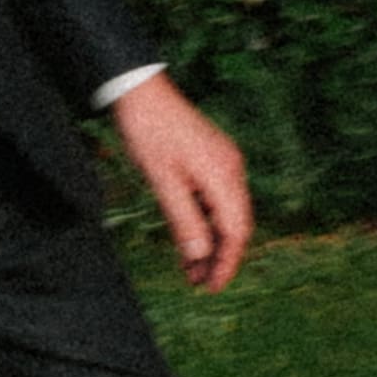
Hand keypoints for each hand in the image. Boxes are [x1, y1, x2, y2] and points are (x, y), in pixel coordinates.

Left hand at [109, 72, 252, 291]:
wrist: (140, 89)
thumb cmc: (148, 132)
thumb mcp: (163, 182)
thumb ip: (184, 222)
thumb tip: (201, 257)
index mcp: (224, 175)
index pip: (236, 231)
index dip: (226, 263)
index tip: (211, 288)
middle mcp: (232, 169)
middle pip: (236, 225)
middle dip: (220, 257)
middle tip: (199, 283)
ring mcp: (224, 162)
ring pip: (227, 213)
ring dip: (212, 241)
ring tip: (190, 268)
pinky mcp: (213, 157)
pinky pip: (217, 198)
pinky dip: (207, 221)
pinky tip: (190, 237)